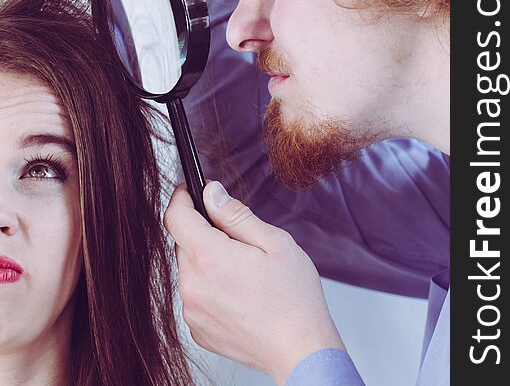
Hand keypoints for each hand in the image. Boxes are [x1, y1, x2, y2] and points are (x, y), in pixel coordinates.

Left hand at [165, 181, 344, 383]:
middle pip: (183, 242)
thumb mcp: (274, 242)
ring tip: (243, 271)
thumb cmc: (294, 298)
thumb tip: (211, 194)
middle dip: (203, 232)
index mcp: (210, 258)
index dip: (181, 198)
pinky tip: (238, 293)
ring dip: (207, 260)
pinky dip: (209, 286)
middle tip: (238, 239)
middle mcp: (193, 286)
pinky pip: (195, 295)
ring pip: (189, 269)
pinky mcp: (198, 329)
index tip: (189, 191)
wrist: (301, 352)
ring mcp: (192, 311)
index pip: (176, 217)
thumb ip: (236, 215)